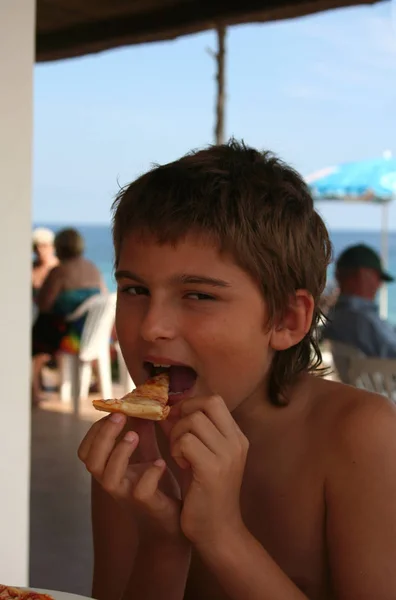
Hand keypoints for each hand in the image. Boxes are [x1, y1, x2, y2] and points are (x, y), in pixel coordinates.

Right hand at [78, 413, 182, 539]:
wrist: (171, 524)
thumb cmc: (155, 487)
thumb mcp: (145, 454)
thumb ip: (141, 432)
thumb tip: (140, 403)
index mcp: (108, 469)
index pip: (87, 449)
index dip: (96, 429)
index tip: (114, 411)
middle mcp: (112, 482)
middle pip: (91, 460)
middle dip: (103, 435)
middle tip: (119, 416)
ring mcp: (127, 495)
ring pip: (108, 476)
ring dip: (119, 452)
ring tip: (134, 436)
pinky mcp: (146, 505)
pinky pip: (140, 490)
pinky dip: (150, 473)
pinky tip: (160, 463)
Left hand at [170, 395, 248, 548]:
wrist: (218, 532)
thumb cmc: (206, 493)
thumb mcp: (202, 456)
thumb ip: (189, 432)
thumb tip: (167, 409)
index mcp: (237, 437)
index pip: (214, 400)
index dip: (191, 404)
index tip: (177, 420)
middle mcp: (237, 442)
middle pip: (206, 403)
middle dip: (183, 415)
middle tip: (176, 435)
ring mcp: (227, 455)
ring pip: (193, 421)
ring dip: (177, 435)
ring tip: (178, 454)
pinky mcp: (212, 469)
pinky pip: (186, 441)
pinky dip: (176, 449)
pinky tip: (180, 465)